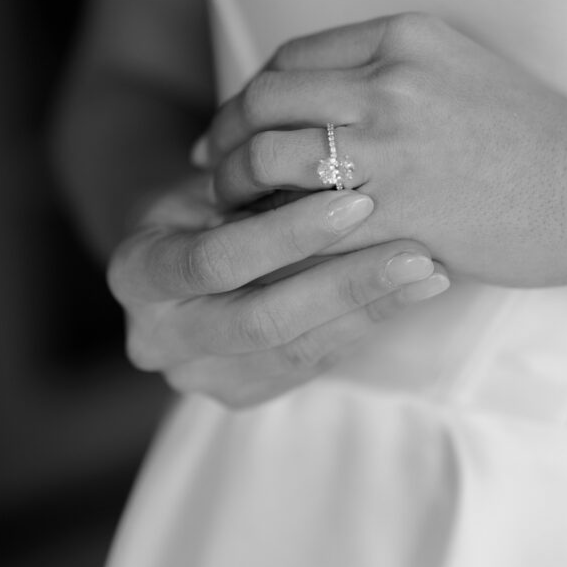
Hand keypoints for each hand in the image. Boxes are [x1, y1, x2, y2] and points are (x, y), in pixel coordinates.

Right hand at [107, 170, 449, 407]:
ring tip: (430, 272)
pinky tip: (413, 294)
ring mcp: (200, 375)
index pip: (215, 261)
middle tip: (415, 251)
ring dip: (369, 309)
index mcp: (136, 274)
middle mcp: (158, 338)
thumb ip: (257, 190)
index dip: (287, 235)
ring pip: (295, 351)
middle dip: (343, 284)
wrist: (180, 243)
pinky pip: (313, 362)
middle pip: (260, 321)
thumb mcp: (214, 180)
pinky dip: (366, 325)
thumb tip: (342, 175)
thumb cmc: (205, 195)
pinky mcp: (242, 392)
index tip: (359, 202)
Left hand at [198, 13, 566, 287]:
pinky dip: (274, 234)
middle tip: (214, 169)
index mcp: (402, 36)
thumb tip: (311, 104)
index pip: (290, 58)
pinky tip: (269, 245)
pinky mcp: (400, 212)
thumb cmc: (531, 134)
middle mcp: (390, 82)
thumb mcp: (457, 68)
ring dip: (238, 186)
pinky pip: (305, 222)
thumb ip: (384, 71)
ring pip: (271, 157)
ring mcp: (393, 147)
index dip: (251, 96)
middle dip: (228, 137)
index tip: (234, 126)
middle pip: (267, 99)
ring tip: (234, 209)